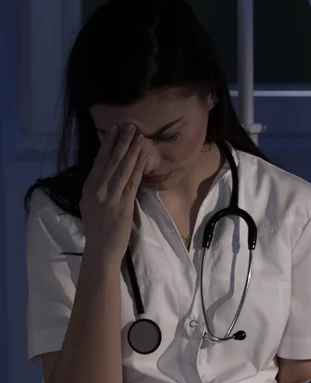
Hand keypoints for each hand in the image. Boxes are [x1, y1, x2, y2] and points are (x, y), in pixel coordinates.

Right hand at [80, 124, 146, 264]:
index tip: (115, 130)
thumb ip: (96, 189)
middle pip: (112, 162)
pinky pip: (132, 183)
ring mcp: (111, 198)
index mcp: (88, 188)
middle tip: (130, 126)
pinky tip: (143, 157)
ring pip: (123, 169)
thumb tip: (105, 173)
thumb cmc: (97, 229)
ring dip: (133, 151)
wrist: (101, 250)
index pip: (99, 162)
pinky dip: (138, 168)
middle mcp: (98, 190)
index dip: (108, 144)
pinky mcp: (123, 206)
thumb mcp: (89, 205)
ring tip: (140, 137)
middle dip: (122, 143)